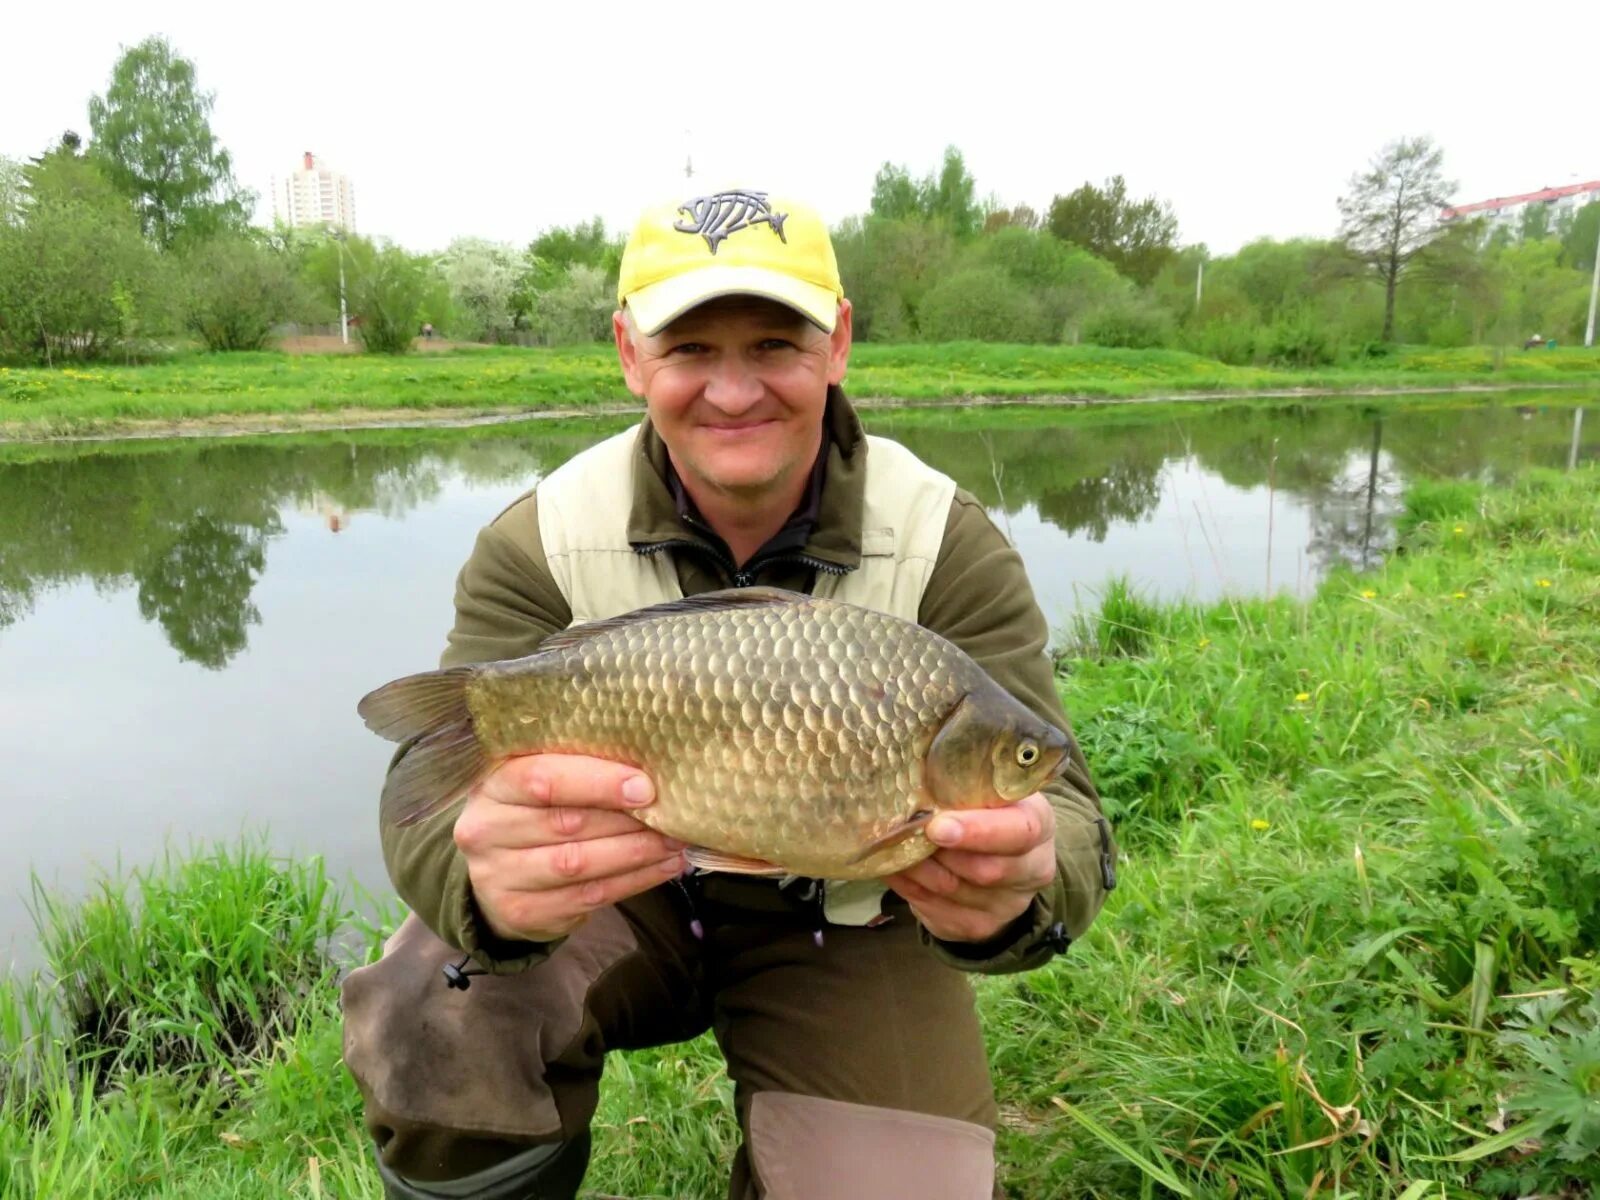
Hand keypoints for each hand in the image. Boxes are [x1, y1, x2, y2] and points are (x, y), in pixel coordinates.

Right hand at [452, 754, 685, 943]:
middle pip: (565, 823)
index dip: (597, 782)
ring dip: (635, 853)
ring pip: (577, 863)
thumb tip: (648, 769)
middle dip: (625, 820)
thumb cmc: (533, 812)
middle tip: (673, 815)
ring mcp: (498, 876)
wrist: (497, 873)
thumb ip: (579, 770)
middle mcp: (486, 829)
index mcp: (492, 783)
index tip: (645, 787)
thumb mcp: (539, 781)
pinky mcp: (521, 912)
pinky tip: (662, 868)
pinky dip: (632, 881)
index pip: (542, 779)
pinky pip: (587, 897)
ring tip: (674, 842)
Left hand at [884, 792, 1055, 944]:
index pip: (1020, 831)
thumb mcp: (986, 789)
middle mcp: (1034, 868)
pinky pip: (935, 909)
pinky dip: (908, 885)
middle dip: (938, 851)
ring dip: (917, 866)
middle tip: (904, 831)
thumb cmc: (985, 810)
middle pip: (986, 869)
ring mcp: (1009, 904)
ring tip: (892, 844)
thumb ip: (962, 786)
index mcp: (1039, 823)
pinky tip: (894, 866)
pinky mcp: (980, 926)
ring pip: (953, 889)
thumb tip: (913, 782)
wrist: (999, 856)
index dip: (978, 831)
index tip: (937, 827)